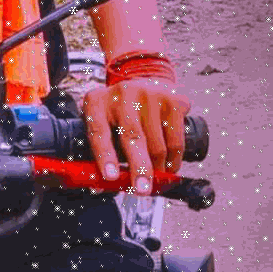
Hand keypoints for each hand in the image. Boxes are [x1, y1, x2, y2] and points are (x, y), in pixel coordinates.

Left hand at [82, 78, 190, 194]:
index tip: (110, 177)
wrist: (144, 80)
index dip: (105, 156)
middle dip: (139, 168)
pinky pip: (175, 140)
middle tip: (142, 191)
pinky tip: (170, 168)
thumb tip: (103, 187)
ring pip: (157, 144)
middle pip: (132, 136)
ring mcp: (150, 95)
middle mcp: (123, 94)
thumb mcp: (101, 121)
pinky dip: (174, 160)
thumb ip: (101, 149)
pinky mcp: (173, 100)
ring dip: (158, 169)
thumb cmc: (117, 114)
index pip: (99, 131)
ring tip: (156, 181)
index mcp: (97, 102)